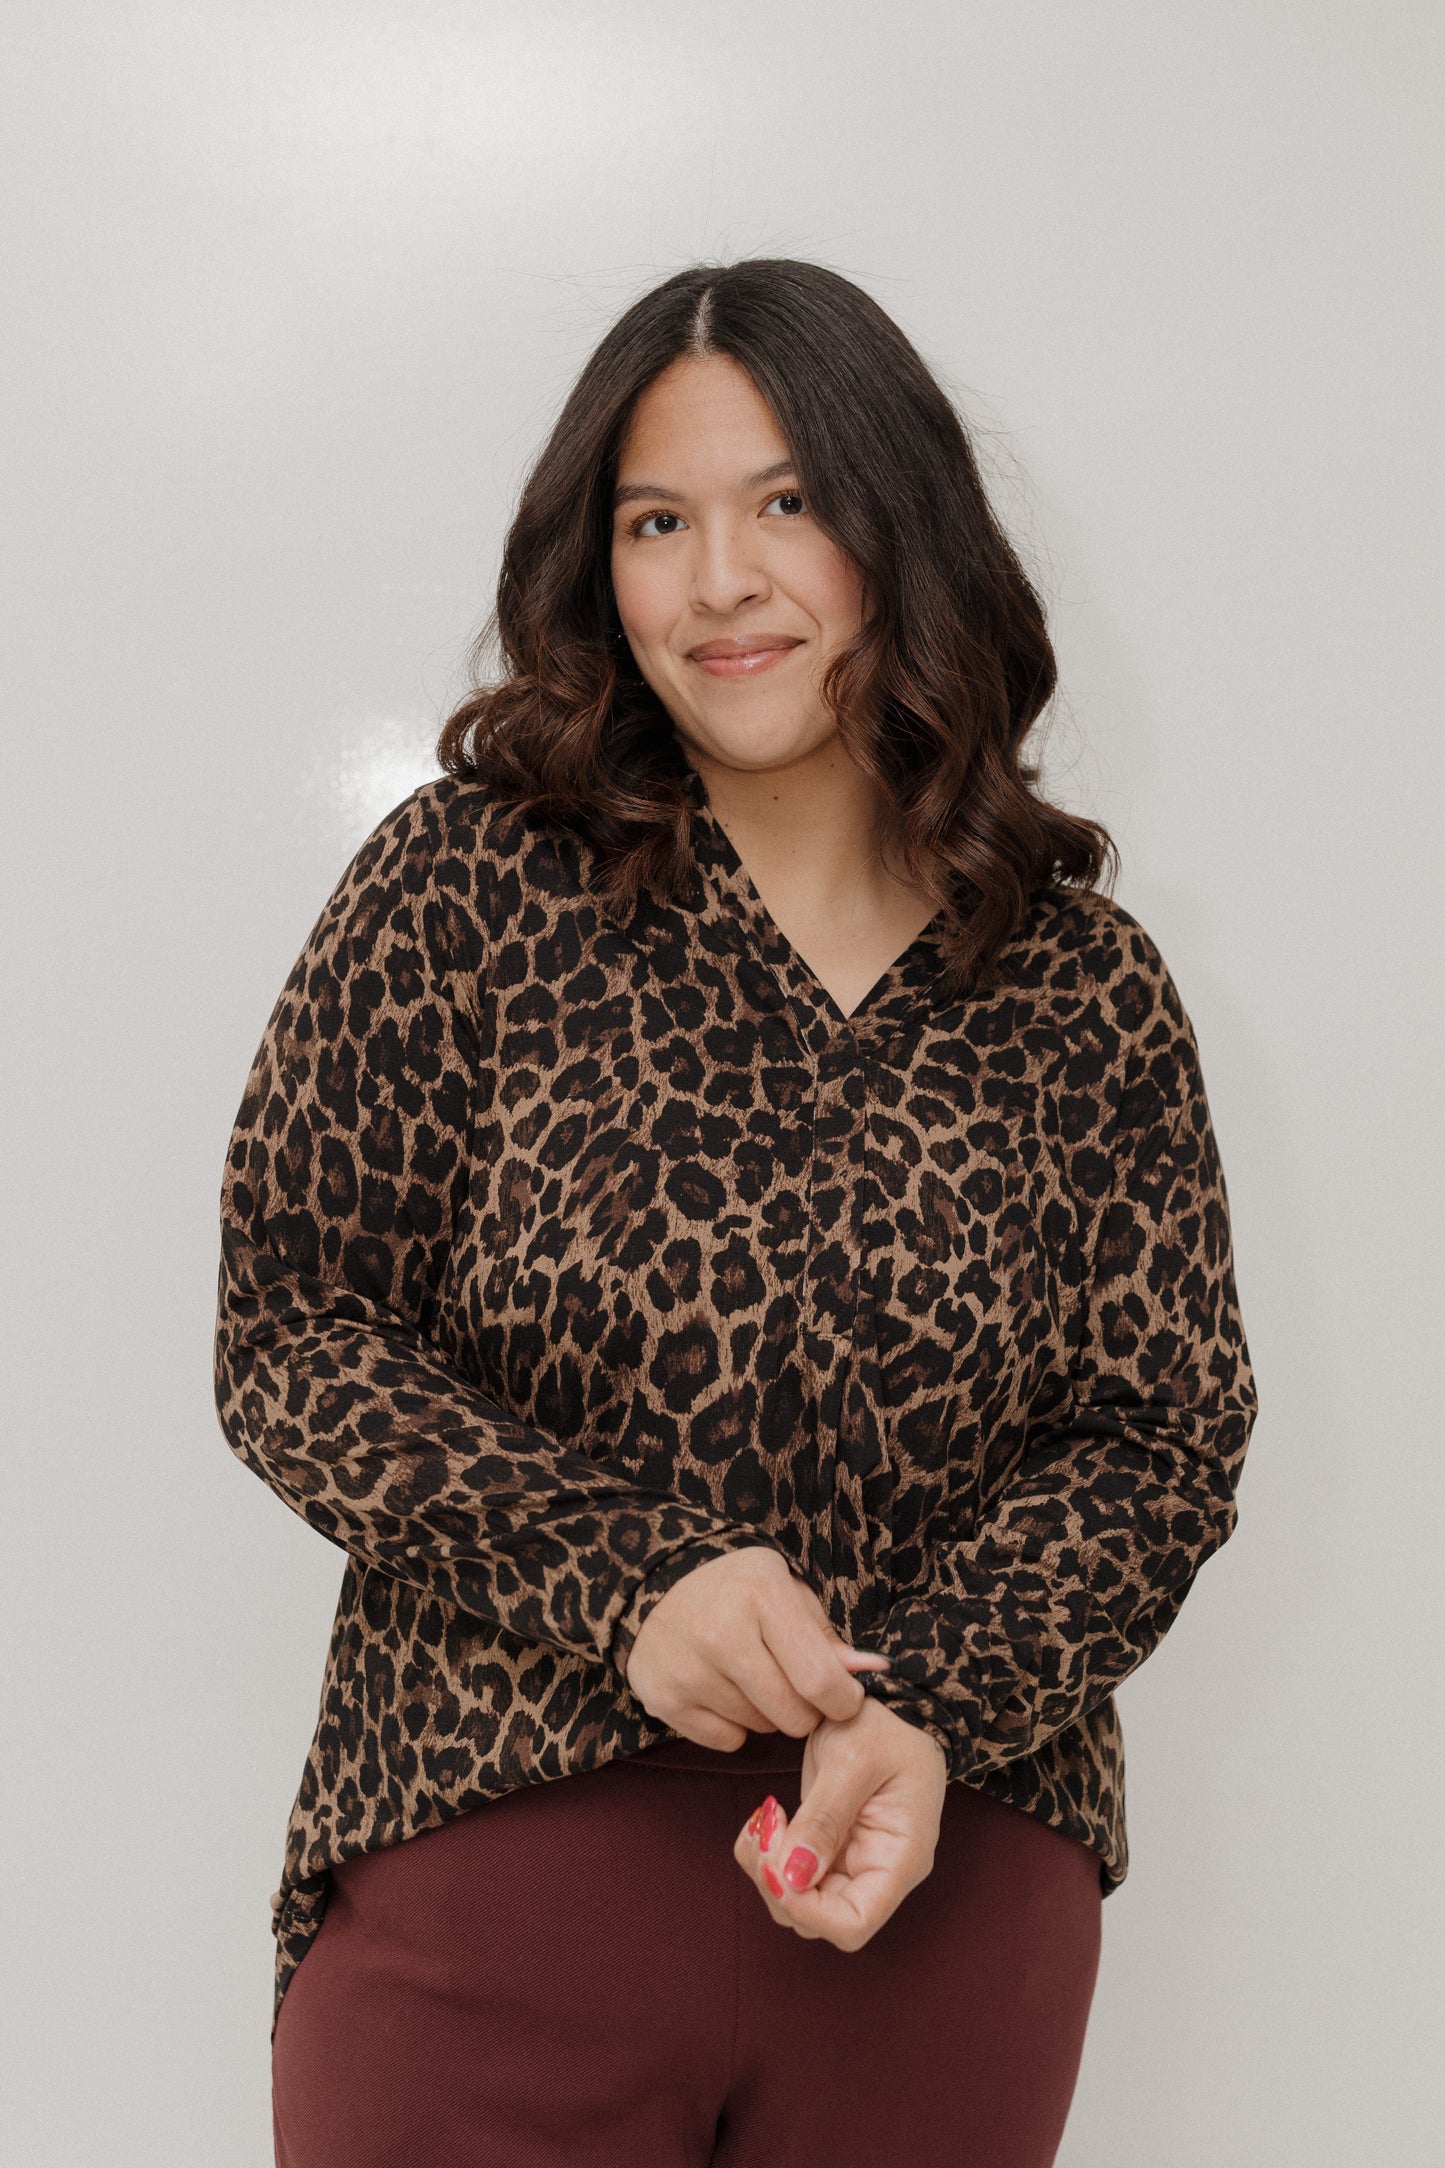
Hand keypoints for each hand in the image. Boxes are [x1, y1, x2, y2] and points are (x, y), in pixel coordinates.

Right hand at [623, 1546, 892, 1748]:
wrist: (660, 1584)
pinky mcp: (663, 1699)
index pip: (821, 1680)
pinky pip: (726, 1741)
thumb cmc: (740, 1590)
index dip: (843, 1700)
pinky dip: (733, 1724)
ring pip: (761, 1729)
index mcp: (762, 1596)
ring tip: (751, 1677)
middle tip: (792, 1682)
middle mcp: (719, 1633)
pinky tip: (722, 1689)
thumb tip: (876, 1671)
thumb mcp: (789, 1594)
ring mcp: (687, 1670)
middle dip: (804, 1709)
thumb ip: (829, 1639)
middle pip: (793, 1716)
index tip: (842, 1695)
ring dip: (767, 1714)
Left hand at [734, 1692, 947, 1950]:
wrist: (888, 1704)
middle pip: (817, 1920)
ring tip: (762, 1818)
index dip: (806, 1909)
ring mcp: (852, 1864)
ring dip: (766, 1870)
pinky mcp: (828, 1849)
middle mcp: (877, 1873)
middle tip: (763, 1827)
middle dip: (777, 1883)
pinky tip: (766, 1818)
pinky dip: (767, 1855)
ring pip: (796, 1903)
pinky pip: (789, 1875)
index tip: (777, 1864)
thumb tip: (794, 1877)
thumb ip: (824, 1817)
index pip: (853, 1924)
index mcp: (900, 1859)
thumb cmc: (886, 1726)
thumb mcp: (855, 1758)